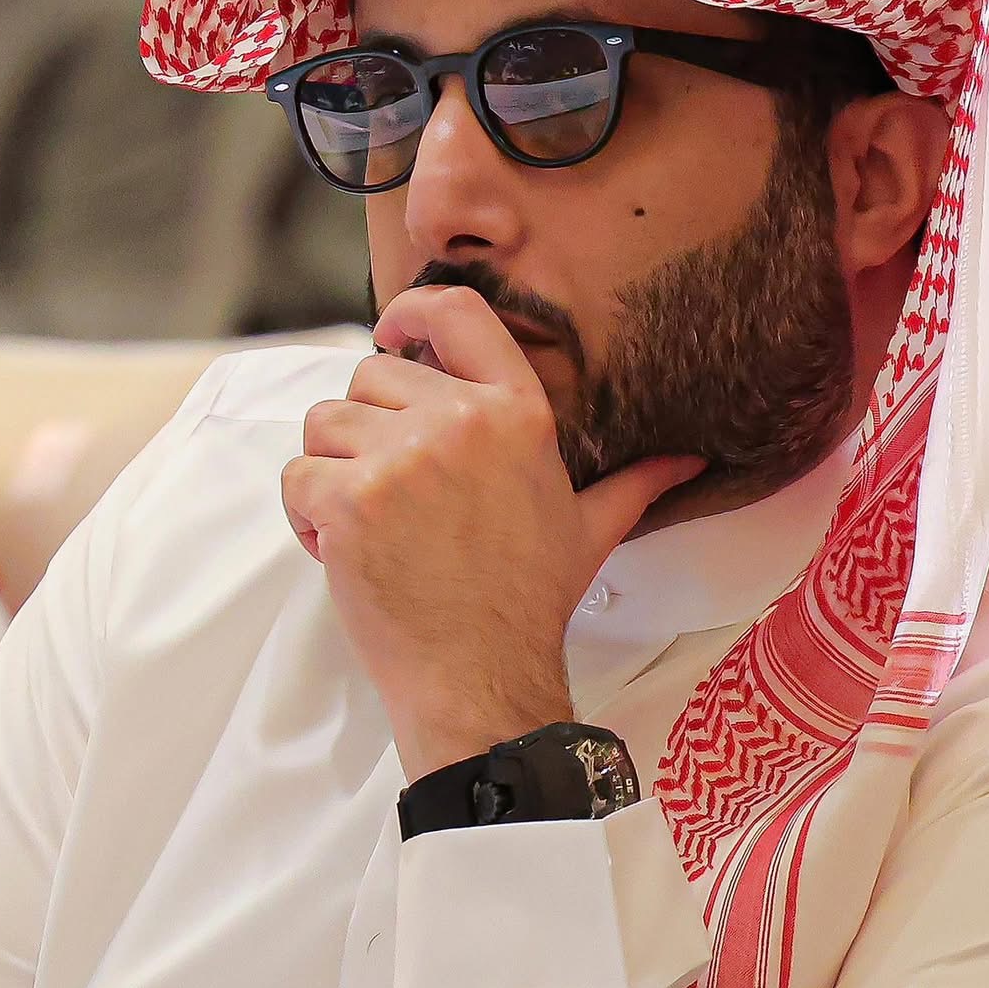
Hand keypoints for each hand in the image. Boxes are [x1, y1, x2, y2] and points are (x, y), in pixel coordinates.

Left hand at [281, 286, 702, 780]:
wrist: (481, 676)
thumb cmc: (529, 602)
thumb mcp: (590, 529)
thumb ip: (633, 482)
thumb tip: (690, 460)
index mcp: (517, 412)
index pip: (456, 312)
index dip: (410, 313)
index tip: (392, 335)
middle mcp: (458, 421)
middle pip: (371, 375)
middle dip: (368, 427)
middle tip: (395, 490)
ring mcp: (399, 459)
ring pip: (325, 423)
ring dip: (333, 470)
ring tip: (372, 523)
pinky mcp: (347, 500)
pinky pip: (298, 475)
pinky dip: (307, 514)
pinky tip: (346, 550)